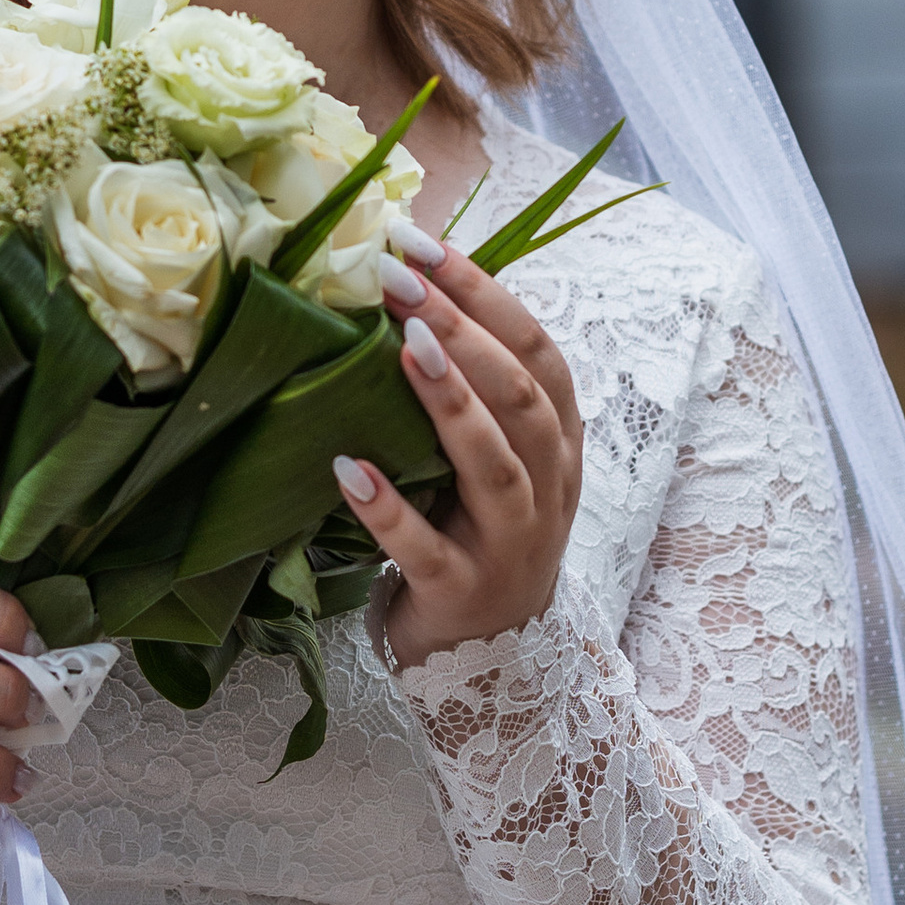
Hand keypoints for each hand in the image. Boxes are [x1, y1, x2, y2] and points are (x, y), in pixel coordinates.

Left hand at [332, 239, 582, 669]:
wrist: (493, 659)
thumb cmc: (478, 535)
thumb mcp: (493, 460)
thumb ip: (469, 395)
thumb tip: (403, 299)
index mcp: (558, 443)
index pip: (536, 352)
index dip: (487, 294)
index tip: (426, 246)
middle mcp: (548, 487)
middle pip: (519, 397)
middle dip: (462, 330)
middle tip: (399, 280)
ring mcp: (511, 544)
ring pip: (494, 465)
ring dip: (450, 402)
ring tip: (402, 349)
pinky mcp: (462, 592)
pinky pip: (427, 549)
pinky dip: (388, 509)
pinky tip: (347, 470)